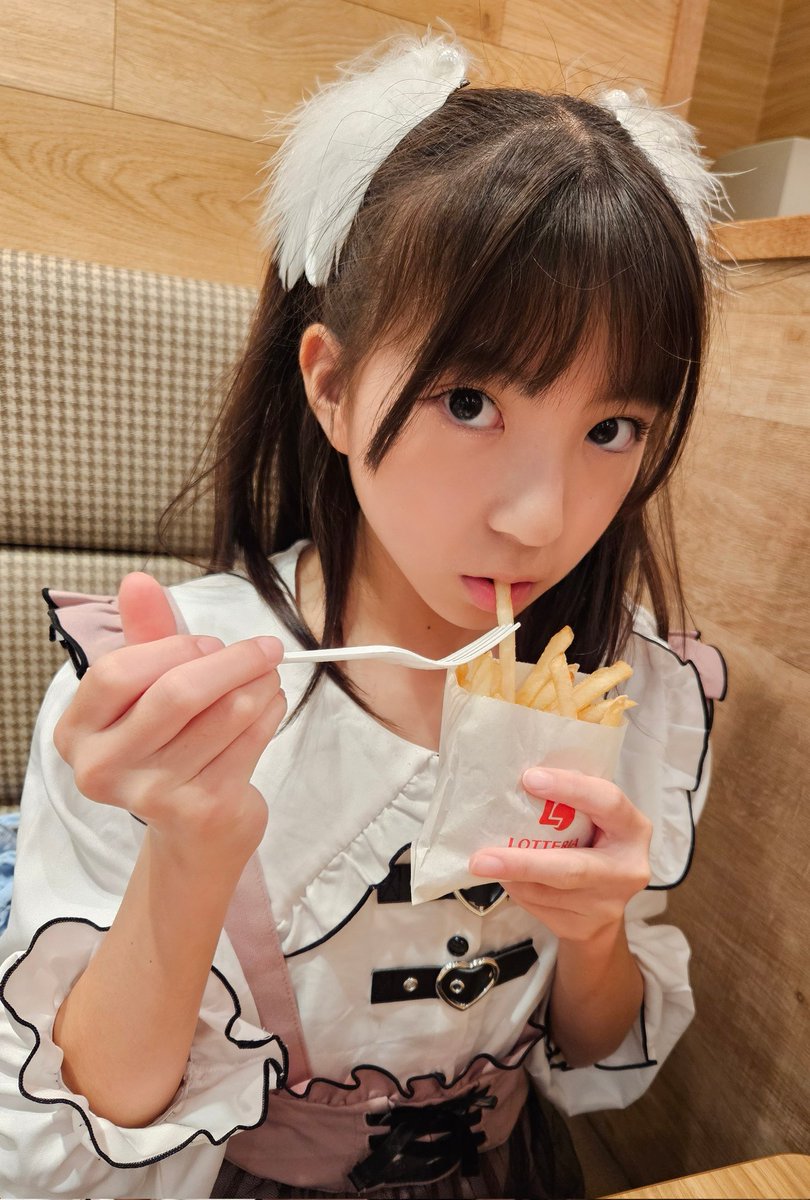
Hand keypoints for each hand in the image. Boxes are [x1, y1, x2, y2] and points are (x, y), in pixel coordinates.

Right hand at [53, 572, 285, 869]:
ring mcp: (151, 794)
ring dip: (259, 685)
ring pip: (223, 715)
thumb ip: (145, 634)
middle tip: (263, 650)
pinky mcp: (200, 810)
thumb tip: (137, 581)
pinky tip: (271, 705)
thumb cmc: (168, 745)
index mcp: (78, 732)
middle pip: (176, 694)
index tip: (209, 643)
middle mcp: (102, 768)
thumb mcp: (149, 687)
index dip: (173, 648)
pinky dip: (269, 713)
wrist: (195, 831)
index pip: (118, 672)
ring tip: (269, 676)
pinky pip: (249, 742)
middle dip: (232, 661)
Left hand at [469, 767, 651, 942]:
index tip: (528, 778)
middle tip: (481, 858)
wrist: (607, 904)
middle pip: (572, 868)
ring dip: (512, 877)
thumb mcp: (596, 817)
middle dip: (523, 862)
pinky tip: (508, 878)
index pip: (608, 802)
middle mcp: (628, 869)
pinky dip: (518, 890)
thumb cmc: (594, 842)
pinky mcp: (587, 927)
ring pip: (548, 892)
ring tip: (486, 862)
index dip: (570, 788)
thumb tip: (518, 781)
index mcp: (633, 829)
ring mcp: (608, 904)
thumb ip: (572, 802)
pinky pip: (541, 907)